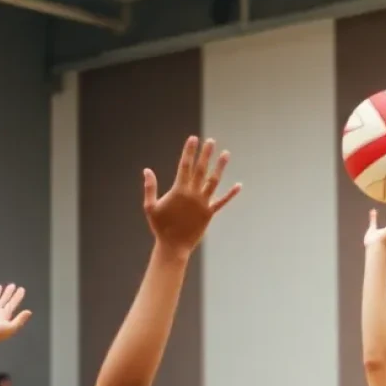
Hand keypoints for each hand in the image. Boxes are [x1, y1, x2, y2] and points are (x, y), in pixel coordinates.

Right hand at [143, 137, 240, 254]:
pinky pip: (222, 202)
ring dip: (220, 167)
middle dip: (205, 154)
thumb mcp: (150, 207)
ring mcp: (203, 204)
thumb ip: (150, 188)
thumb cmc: (160, 227)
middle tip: (210, 141)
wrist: (174, 246)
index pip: (185, 165)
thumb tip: (147, 170)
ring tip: (226, 154)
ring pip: (213, 181)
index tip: (193, 139)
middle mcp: (193, 195)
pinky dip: (230, 194)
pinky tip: (239, 185)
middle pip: (201, 169)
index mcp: (179, 190)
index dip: (189, 151)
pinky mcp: (209, 214)